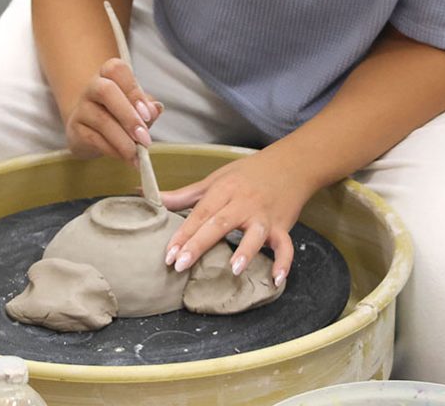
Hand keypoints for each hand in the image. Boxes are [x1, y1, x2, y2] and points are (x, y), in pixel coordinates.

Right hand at [64, 57, 162, 163]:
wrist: (91, 132)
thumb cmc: (120, 115)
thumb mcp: (138, 109)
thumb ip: (148, 108)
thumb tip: (155, 109)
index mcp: (109, 75)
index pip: (117, 70)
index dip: (134, 91)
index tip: (148, 114)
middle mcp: (92, 87)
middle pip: (105, 90)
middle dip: (128, 116)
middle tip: (144, 139)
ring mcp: (81, 108)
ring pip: (101, 120)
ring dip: (123, 140)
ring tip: (137, 154)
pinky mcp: (75, 129)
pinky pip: (94, 139)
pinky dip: (113, 150)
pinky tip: (125, 157)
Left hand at [160, 152, 313, 287]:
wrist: (291, 164)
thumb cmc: (248, 174)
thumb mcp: (216, 180)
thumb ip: (186, 195)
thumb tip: (154, 199)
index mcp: (225, 190)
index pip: (201, 213)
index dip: (183, 233)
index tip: (169, 253)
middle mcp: (244, 203)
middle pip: (220, 223)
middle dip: (200, 243)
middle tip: (181, 264)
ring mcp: (265, 216)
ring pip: (256, 233)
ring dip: (246, 250)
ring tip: (234, 269)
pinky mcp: (283, 226)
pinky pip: (286, 245)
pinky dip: (284, 262)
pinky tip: (276, 280)